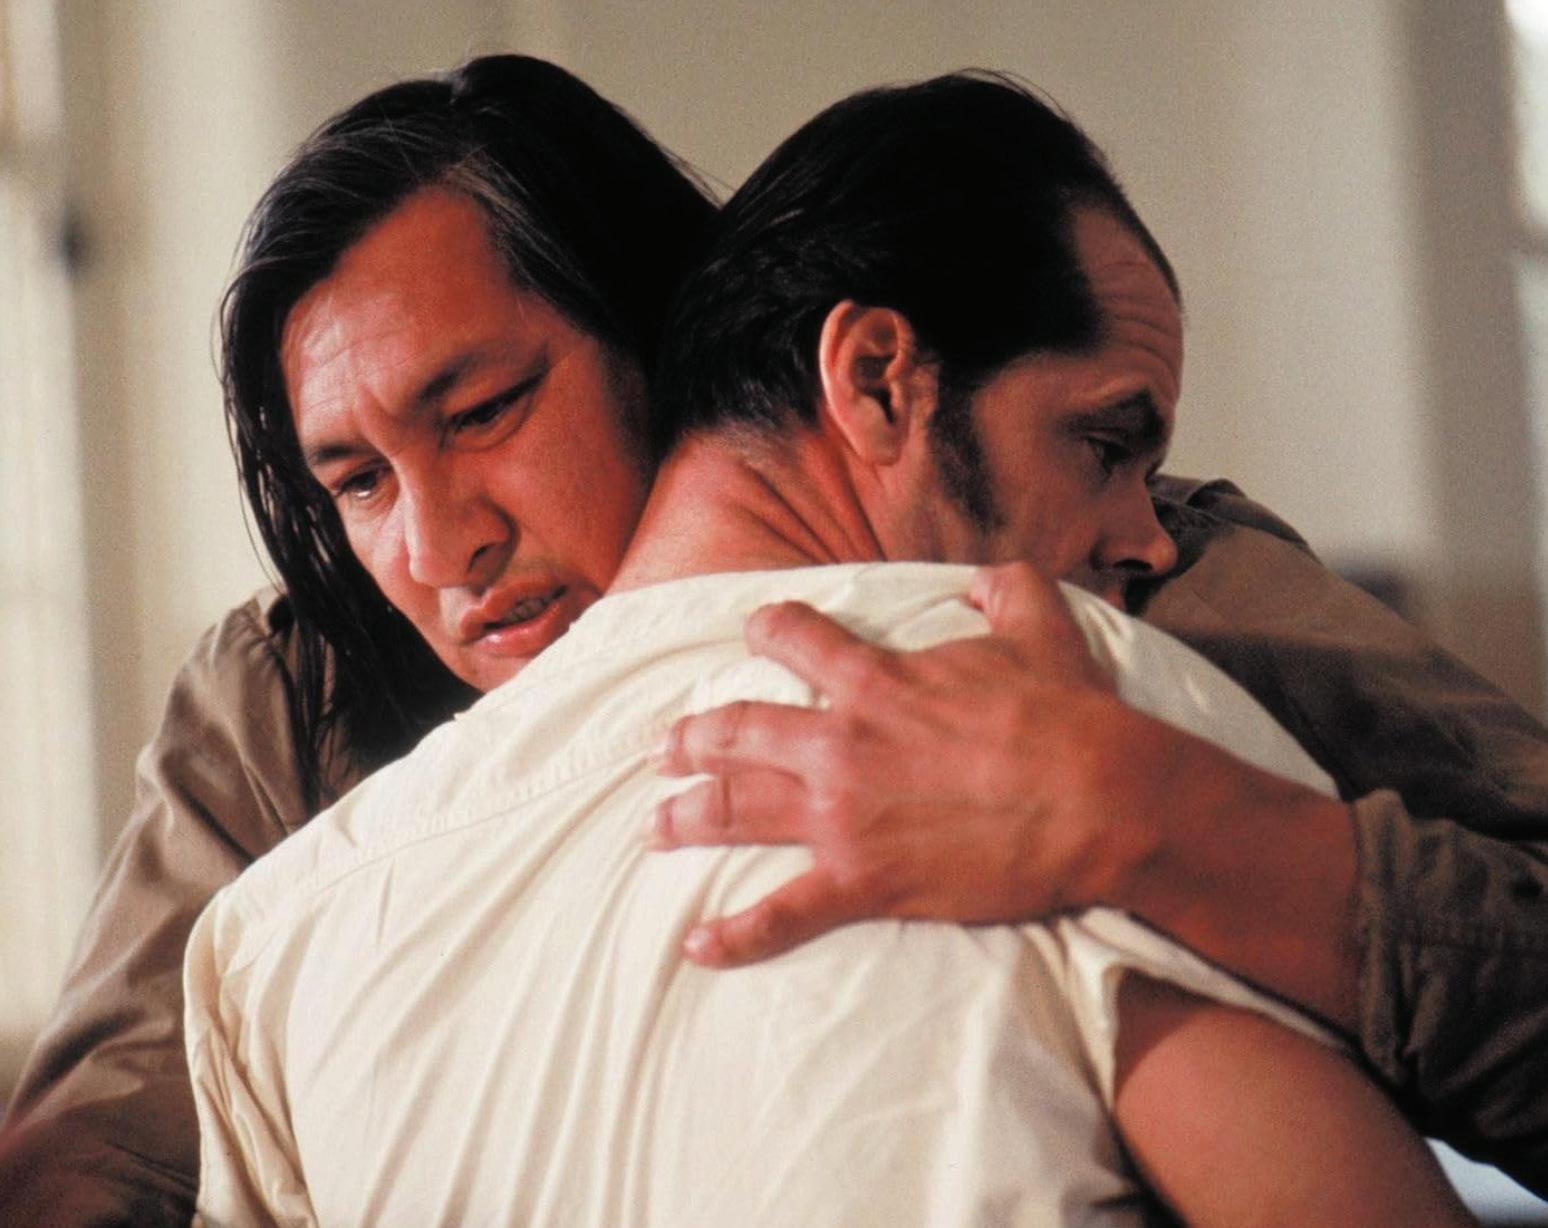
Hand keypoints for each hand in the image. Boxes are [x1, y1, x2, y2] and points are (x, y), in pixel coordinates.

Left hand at [652, 562, 1168, 966]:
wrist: (1098, 799)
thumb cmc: (1069, 715)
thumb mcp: (1039, 625)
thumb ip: (1003, 589)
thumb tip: (981, 576)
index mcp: (875, 680)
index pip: (794, 641)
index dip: (767, 632)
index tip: (752, 634)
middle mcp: (840, 742)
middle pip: (738, 731)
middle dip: (693, 739)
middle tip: (665, 748)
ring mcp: (843, 815)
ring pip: (737, 809)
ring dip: (688, 815)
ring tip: (654, 824)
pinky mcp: (863, 880)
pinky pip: (782, 913)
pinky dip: (735, 934)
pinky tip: (697, 945)